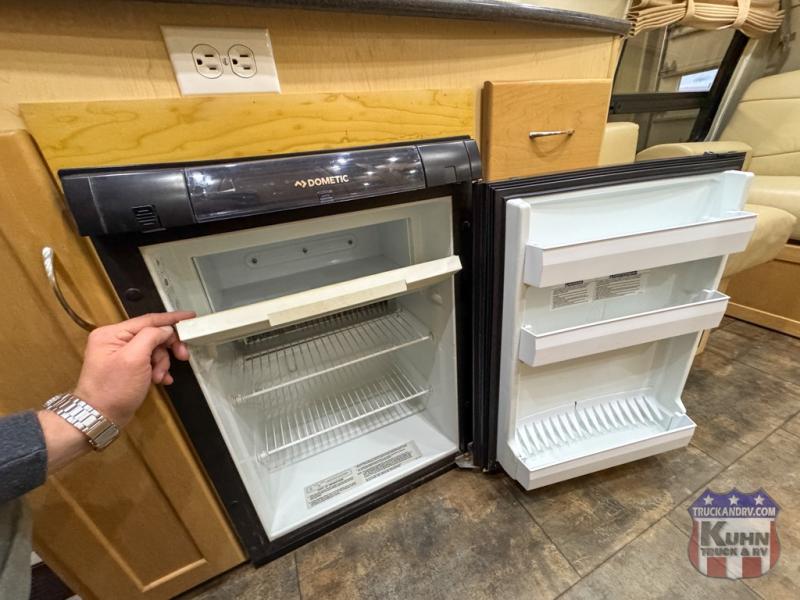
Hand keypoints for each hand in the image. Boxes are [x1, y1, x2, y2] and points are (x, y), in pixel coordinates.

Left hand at [39, 311, 194, 470]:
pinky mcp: (127, 368)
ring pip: (153, 350)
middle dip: (167, 348)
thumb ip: (151, 337)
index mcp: (112, 333)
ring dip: (161, 363)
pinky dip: (157, 370)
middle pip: (152, 335)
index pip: (148, 320)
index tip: (190, 317)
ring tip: (160, 377)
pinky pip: (148, 362)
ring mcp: (121, 355)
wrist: (100, 418)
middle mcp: (115, 341)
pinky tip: (161, 380)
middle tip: (183, 356)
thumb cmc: (113, 389)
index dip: (171, 319)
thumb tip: (166, 329)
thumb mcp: (134, 359)